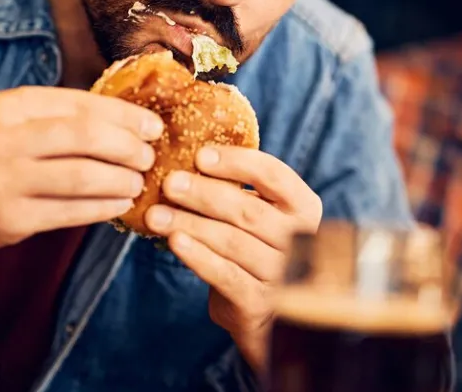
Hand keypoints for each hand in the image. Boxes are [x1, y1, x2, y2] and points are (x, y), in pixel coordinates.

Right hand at [0, 86, 163, 250]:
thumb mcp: (17, 121)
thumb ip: (64, 116)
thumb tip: (133, 118)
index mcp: (10, 106)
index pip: (81, 104)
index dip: (124, 116)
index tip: (153, 126)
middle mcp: (3, 139)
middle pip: (85, 137)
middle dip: (127, 147)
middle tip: (148, 156)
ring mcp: (3, 181)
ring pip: (82, 177)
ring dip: (120, 180)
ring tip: (137, 182)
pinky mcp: (9, 218)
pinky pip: (70, 212)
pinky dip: (103, 207)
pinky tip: (120, 204)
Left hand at [144, 146, 322, 373]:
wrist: (259, 306)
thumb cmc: (253, 244)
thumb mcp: (256, 212)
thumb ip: (237, 187)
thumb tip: (189, 156)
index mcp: (304, 207)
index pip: (274, 175)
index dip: (237, 162)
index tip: (200, 156)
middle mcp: (299, 239)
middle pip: (249, 211)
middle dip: (204, 194)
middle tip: (169, 183)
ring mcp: (281, 274)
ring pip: (232, 242)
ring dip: (190, 224)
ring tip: (157, 214)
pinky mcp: (259, 303)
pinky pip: (225, 275)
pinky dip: (198, 256)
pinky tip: (175, 241)